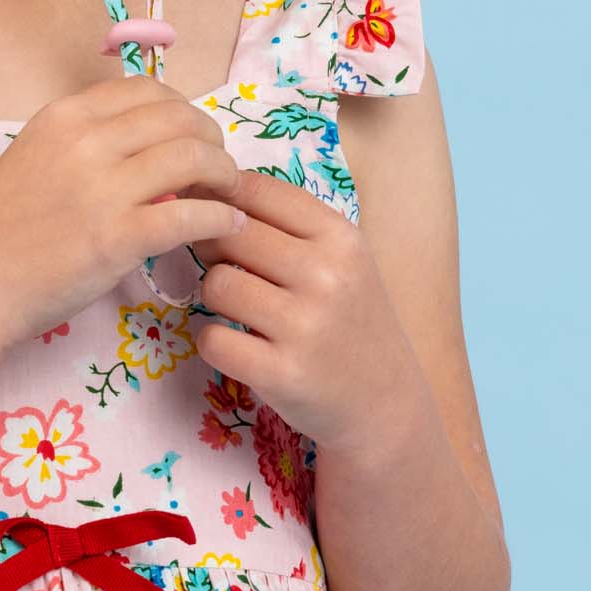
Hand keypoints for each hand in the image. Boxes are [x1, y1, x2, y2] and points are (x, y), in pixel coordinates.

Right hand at [0, 75, 244, 352]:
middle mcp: (86, 142)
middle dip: (211, 139)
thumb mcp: (31, 158)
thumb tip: (137, 140)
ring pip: (194, 157)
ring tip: (228, 194)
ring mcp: (103, 189)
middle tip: (219, 167)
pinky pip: (193, 214)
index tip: (191, 136)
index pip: (147, 91)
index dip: (182, 110)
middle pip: (180, 118)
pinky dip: (220, 217)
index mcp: (64, 117)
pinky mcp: (119, 238)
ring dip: (224, 174)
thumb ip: (80, 143)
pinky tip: (227, 227)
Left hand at [188, 172, 424, 451]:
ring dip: (215, 297)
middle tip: (227, 268)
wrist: (385, 402)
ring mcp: (306, 326)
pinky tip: (240, 346)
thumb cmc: (351, 320)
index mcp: (341, 237)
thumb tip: (206, 189)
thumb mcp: (340, 260)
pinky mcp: (283, 374)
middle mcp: (327, 276)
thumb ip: (284, 224)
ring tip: (240, 311)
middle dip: (214, 247)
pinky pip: (213, 339)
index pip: (256, 189)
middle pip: (228, 233)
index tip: (213, 215)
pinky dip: (215, 342)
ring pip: (216, 284)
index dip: (220, 196)